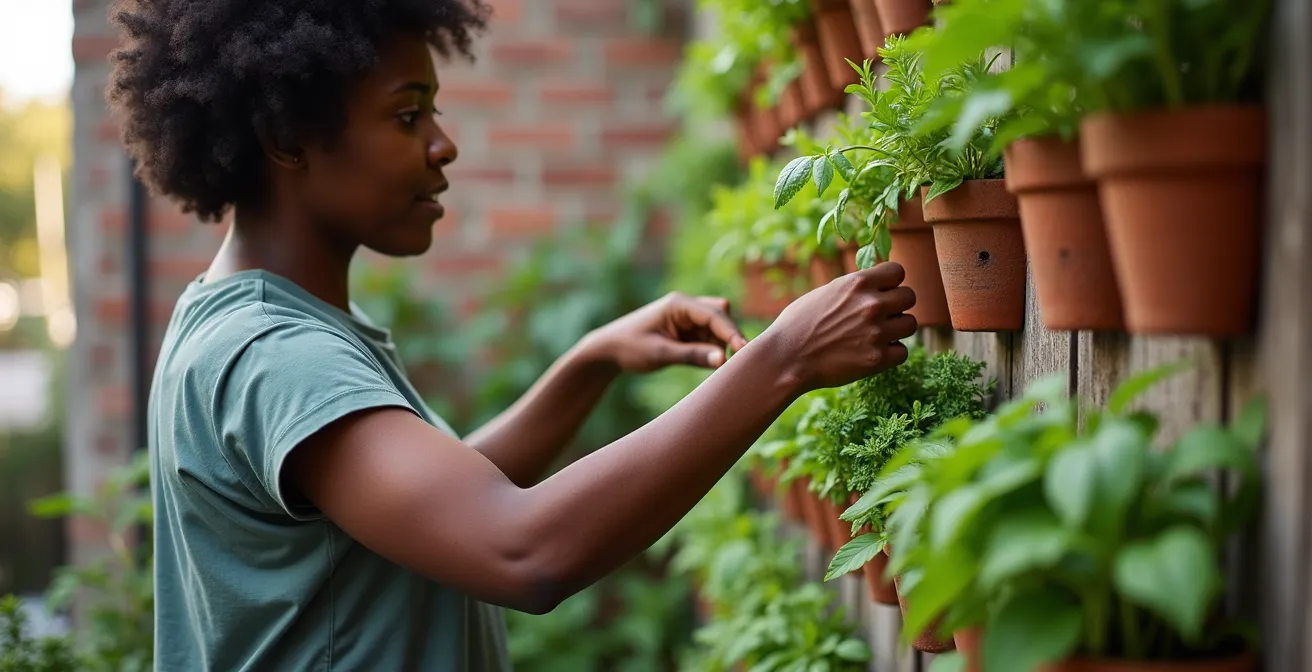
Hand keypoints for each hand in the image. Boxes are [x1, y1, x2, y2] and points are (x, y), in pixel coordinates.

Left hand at [582, 292, 749, 372]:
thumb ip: (692, 355)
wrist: (608, 350)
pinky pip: (707, 337)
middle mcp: (685, 306)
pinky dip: (710, 350)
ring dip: (718, 345)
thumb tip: (723, 360)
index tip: (745, 350)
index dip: (731, 332)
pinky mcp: (686, 330)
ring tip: (711, 366)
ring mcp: (686, 318)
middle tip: (732, 363)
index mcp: (678, 304)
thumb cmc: (630, 348)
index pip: (714, 314)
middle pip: (720, 316)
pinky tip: (706, 364)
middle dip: (728, 337)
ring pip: (716, 328)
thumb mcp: (661, 353)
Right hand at [756, 261, 917, 390]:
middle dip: (897, 306)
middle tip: (881, 316)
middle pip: (909, 297)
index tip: (882, 292)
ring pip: (910, 324)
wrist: (786, 358)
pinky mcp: (877, 359)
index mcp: (857, 283)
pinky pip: (903, 352)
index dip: (891, 282)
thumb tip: (874, 284)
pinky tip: (873, 352)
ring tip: (876, 335)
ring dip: (897, 329)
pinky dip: (891, 354)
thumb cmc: (798, 325)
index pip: (898, 271)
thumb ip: (854, 288)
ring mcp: (876, 332)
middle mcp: (871, 305)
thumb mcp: (825, 293)